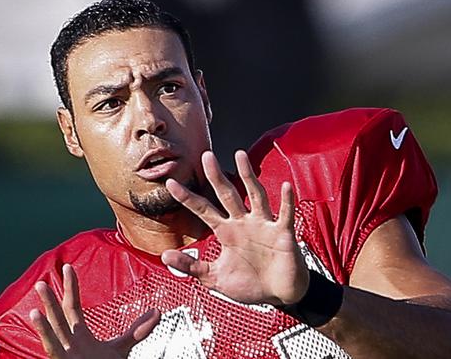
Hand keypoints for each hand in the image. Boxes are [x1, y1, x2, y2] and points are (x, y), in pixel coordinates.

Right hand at [30, 264, 159, 358]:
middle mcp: (68, 344)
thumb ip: (137, 330)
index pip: (72, 307)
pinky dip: (47, 343)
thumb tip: (157, 312)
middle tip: (42, 283)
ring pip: (52, 339)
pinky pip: (53, 354)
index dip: (71, 288)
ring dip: (43, 326)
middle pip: (59, 319)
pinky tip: (41, 335)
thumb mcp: (121, 348)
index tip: (68, 268)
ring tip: (35, 311)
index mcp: (79, 336)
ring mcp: (65, 357)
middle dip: (50, 302)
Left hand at [162, 150, 308, 305]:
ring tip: (240, 155)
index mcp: (226, 232)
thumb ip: (191, 266)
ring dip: (247, 176)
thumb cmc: (250, 284)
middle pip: (227, 194)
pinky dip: (286, 201)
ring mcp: (263, 225)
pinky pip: (285, 214)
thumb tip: (164, 256)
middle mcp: (243, 223)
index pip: (203, 210)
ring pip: (255, 195)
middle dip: (216, 176)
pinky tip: (285, 186)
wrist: (279, 295)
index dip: (187, 197)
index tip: (170, 183)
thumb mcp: (214, 277)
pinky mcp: (283, 233)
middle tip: (205, 156)